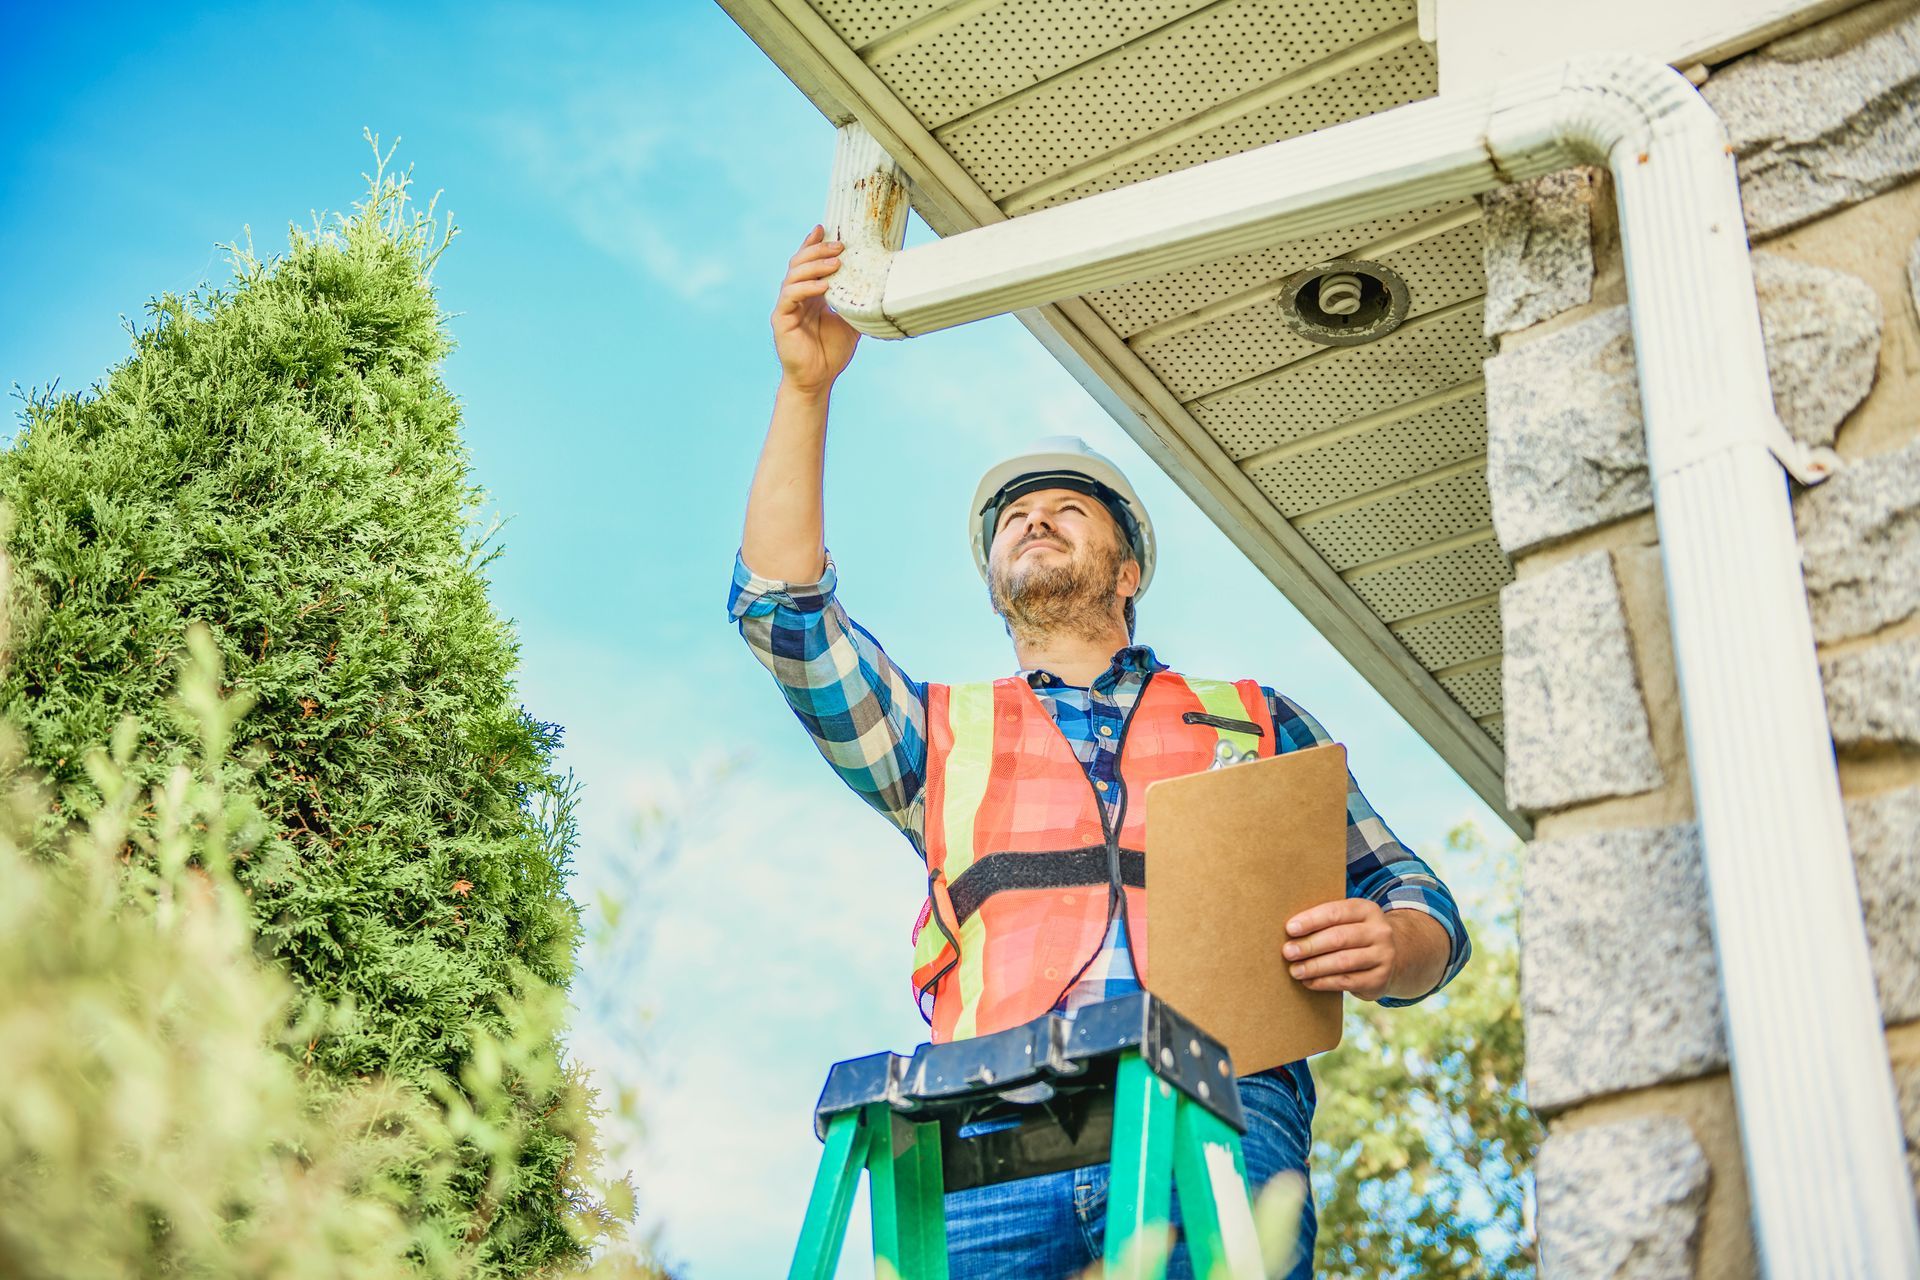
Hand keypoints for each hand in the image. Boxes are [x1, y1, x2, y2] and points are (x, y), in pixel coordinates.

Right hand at [772, 225, 859, 396]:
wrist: (818, 380)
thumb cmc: (832, 352)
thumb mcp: (851, 321)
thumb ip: (856, 302)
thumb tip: (878, 285)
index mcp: (810, 294)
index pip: (808, 262)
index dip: (813, 243)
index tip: (825, 228)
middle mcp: (796, 296)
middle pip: (800, 262)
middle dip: (818, 250)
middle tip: (839, 246)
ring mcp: (786, 306)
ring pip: (794, 275)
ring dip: (815, 266)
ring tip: (835, 263)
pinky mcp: (781, 319)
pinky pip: (791, 296)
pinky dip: (806, 288)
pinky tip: (823, 286)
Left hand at [1282, 898, 1426, 1001]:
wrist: (1394, 956)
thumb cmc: (1355, 935)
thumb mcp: (1348, 921)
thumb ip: (1326, 922)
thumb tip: (1289, 931)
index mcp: (1367, 910)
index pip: (1336, 912)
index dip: (1311, 920)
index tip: (1290, 929)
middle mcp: (1380, 931)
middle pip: (1339, 938)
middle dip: (1310, 945)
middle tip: (1287, 952)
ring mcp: (1383, 956)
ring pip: (1343, 961)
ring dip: (1315, 967)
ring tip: (1295, 970)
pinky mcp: (1380, 979)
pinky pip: (1347, 981)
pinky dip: (1324, 982)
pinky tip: (1309, 982)